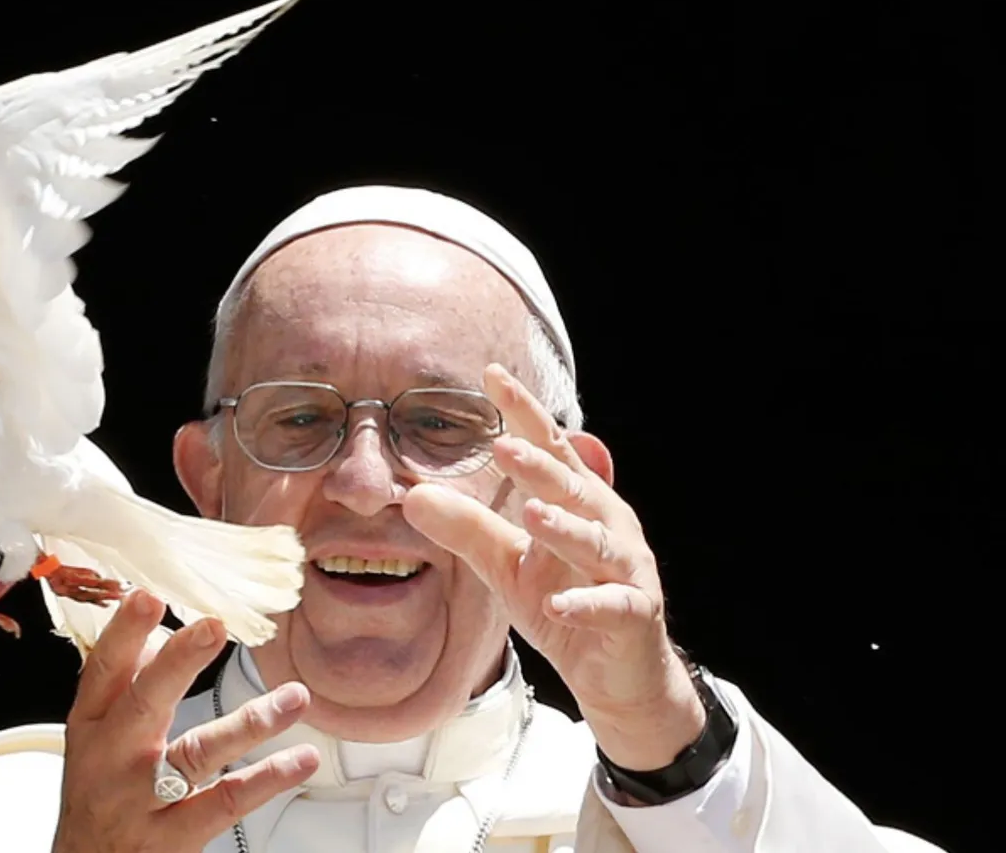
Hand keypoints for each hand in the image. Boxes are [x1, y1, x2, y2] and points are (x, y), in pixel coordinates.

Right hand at [53, 589, 319, 852]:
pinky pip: (226, 802)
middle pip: (145, 705)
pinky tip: (300, 759)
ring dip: (251, 723)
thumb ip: (124, 687)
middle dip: (179, 665)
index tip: (147, 596)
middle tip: (213, 628)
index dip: (123, 633)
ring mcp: (143, 799)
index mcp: (91, 726)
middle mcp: (112, 759)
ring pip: (199, 753)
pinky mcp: (173, 837)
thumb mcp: (94, 738)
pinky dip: (267, 779)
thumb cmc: (95, 797)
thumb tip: (161, 635)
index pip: (103, 671)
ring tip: (295, 697)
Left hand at [402, 362, 703, 770]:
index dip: (523, 412)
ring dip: (565, 529)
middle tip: (503, 445)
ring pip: (597, 542)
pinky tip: (558, 605)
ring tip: (531, 515)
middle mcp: (607, 524)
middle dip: (539, 467)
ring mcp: (626, 568)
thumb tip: (414, 496)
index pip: (548, 448)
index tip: (492, 375)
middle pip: (571, 488)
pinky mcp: (635, 615)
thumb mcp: (507, 565)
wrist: (617, 673)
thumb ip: (468, 529)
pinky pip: (612, 606)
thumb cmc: (565, 602)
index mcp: (576, 502)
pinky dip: (586, 605)